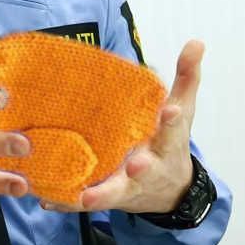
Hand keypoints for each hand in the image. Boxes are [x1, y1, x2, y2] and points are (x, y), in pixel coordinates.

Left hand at [41, 40, 204, 213]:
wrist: (169, 190)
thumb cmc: (170, 141)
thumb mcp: (183, 108)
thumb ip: (185, 76)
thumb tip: (196, 42)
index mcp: (166, 142)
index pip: (172, 128)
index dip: (172, 119)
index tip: (171, 111)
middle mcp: (148, 166)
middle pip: (145, 168)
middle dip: (141, 166)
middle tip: (136, 163)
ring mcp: (128, 184)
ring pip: (114, 191)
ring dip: (101, 194)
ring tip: (86, 197)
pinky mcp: (107, 196)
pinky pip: (84, 200)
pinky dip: (67, 202)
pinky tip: (48, 201)